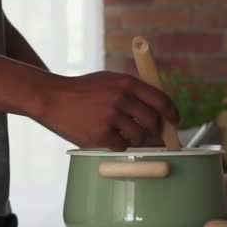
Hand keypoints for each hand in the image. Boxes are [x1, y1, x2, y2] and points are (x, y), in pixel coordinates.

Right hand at [38, 71, 179, 150]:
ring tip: (124, 134)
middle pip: (153, 121)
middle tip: (154, 136)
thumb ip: (132, 90)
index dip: (172, 112)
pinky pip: (122, 146)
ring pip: (140, 136)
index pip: (160, 99)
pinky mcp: (101, 135)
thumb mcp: (108, 80)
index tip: (175, 121)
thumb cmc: (81, 91)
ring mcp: (111, 117)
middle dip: (156, 132)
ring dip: (137, 140)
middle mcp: (121, 98)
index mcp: (126, 82)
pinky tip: (108, 137)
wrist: (51, 98)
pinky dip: (119, 144)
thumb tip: (157, 110)